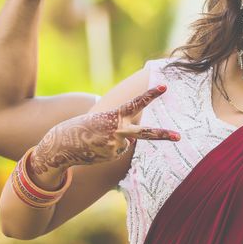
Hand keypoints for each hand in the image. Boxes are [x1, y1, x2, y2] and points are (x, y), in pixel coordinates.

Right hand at [28, 86, 178, 185]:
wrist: (62, 144)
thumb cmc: (83, 128)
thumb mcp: (102, 120)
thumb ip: (120, 126)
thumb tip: (133, 141)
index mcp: (114, 115)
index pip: (136, 103)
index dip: (151, 95)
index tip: (165, 87)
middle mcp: (117, 130)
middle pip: (145, 133)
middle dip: (162, 135)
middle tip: (179, 136)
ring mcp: (115, 145)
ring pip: (126, 143)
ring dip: (115, 143)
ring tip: (98, 141)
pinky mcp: (112, 157)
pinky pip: (118, 152)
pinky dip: (110, 151)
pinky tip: (97, 149)